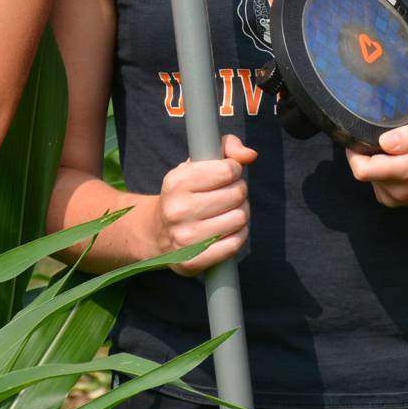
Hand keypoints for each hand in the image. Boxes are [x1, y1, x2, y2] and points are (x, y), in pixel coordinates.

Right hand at [151, 134, 256, 275]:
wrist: (157, 233)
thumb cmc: (185, 193)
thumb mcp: (197, 163)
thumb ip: (226, 147)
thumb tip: (250, 155)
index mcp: (177, 182)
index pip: (228, 170)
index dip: (234, 170)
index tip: (227, 175)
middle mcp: (177, 210)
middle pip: (237, 195)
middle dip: (239, 192)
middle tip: (229, 195)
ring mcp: (184, 238)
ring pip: (239, 219)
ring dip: (241, 214)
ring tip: (228, 212)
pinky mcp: (192, 261)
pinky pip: (234, 244)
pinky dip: (238, 235)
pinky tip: (228, 230)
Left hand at [347, 112, 407, 207]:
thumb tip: (384, 142)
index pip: (363, 170)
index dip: (355, 152)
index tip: (360, 135)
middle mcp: (401, 191)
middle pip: (365, 173)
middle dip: (366, 154)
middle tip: (381, 137)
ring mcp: (402, 199)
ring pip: (372, 180)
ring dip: (376, 164)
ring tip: (395, 149)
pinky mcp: (403, 202)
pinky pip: (381, 187)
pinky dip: (383, 173)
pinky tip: (398, 162)